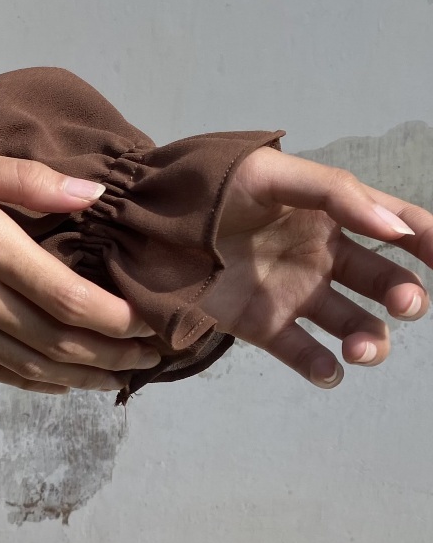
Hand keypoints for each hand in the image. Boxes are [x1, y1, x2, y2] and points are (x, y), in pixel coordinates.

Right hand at [0, 148, 159, 393]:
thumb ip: (29, 181)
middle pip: (59, 341)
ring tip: (120, 380)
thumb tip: (92, 196)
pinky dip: (32, 383)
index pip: (69, 298)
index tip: (151, 326)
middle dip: (113, 354)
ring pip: (30, 366)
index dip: (117, 319)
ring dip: (81, 377)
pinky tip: (60, 385)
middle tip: (153, 360)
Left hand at [201, 146, 431, 386]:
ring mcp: (291, 293)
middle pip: (384, 281)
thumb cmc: (204, 187)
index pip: (396, 225)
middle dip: (405, 295)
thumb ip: (334, 194)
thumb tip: (399, 228)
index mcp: (326, 213)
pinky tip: (327, 368)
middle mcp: (318, 255)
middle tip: (404, 303)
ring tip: (359, 348)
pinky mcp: (259, 325)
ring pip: (353, 326)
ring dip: (370, 341)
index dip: (430, 240)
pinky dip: (322, 368)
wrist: (138, 221)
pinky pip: (304, 355)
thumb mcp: (268, 175)